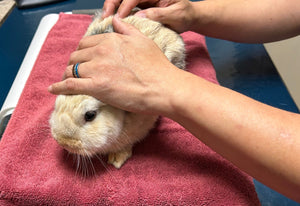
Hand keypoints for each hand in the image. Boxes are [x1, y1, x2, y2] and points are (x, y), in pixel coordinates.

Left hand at [48, 16, 183, 114]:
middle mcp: (101, 51)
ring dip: (68, 75)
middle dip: (74, 63)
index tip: (83, 59)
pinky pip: (69, 85)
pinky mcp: (95, 86)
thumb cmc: (157, 67)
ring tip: (68, 81)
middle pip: (76, 56)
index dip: (83, 52)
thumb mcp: (144, 41)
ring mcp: (97, 69)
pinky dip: (59, 87)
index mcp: (111, 40)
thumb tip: (115, 20)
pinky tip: (53, 89)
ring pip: (71, 70)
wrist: (164, 87)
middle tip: (77, 72)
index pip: (86, 43)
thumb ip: (126, 29)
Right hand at [102, 0, 195, 32]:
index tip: (119, 17)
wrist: (188, 17)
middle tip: (104, 17)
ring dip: (112, 8)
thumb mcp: (176, 15)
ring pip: (122, 0)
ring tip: (104, 20)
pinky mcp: (140, 5)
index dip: (126, 5)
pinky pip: (125, 7)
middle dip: (112, 3)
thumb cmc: (185, 15)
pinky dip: (117, 14)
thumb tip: (139, 17)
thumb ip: (159, 14)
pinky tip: (111, 21)